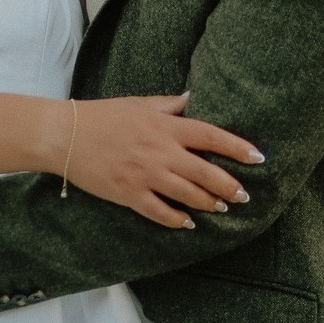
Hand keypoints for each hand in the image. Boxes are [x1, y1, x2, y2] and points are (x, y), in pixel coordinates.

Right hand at [57, 94, 261, 229]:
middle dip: (229, 185)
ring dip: (209, 203)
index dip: (237, 148)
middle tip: (244, 195)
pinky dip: (177, 220)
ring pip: (188, 195)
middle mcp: (160, 152)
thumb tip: (192, 99)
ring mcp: (145, 176)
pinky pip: (160, 212)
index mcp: (165, 127)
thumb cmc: (103, 115)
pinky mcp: (129, 195)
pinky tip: (187, 223)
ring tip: (222, 207)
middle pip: (205, 172)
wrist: (65, 135)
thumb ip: (168, 105)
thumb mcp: (139, 103)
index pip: (210, 136)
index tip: (257, 157)